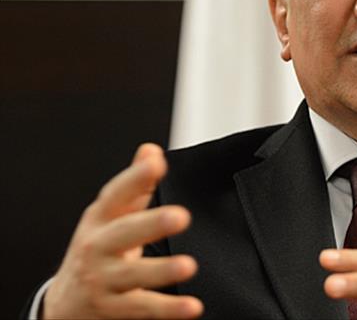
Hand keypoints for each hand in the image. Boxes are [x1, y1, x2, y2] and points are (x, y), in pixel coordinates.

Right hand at [43, 144, 202, 318]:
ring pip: (132, 276)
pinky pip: (142, 308)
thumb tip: (151, 151)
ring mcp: (102, 280)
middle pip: (123, 233)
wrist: (66, 303)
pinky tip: (192, 307)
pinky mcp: (111, 309)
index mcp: (100, 219)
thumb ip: (135, 185)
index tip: (157, 163)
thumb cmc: (97, 250)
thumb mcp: (110, 216)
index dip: (135, 177)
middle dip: (151, 224)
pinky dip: (167, 309)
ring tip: (188, 266)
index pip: (116, 194)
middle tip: (181, 216)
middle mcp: (98, 247)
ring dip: (161, 272)